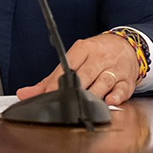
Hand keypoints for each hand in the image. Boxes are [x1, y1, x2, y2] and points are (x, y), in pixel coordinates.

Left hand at [16, 34, 137, 105]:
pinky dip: (116, 97)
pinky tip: (109, 102)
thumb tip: (25, 93)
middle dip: (74, 90)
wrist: (127, 45)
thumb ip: (50, 78)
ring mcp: (114, 69)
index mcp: (83, 49)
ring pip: (103, 82)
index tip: (48, 95)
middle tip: (64, 103)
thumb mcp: (74, 58)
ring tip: (83, 106)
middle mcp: (99, 57)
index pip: (68, 65)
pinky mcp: (127, 80)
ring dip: (93, 95)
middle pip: (85, 74)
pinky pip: (122, 90)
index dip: (57, 82)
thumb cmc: (96, 54)